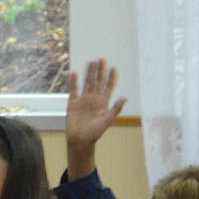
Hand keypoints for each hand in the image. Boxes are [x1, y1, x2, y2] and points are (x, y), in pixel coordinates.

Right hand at [64, 59, 123, 178]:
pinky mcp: (73, 103)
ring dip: (89, 73)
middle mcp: (94, 99)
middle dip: (100, 71)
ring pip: (87, 83)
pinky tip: (74, 74)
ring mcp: (83, 100)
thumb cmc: (95, 132)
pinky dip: (74, 82)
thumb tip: (125, 97)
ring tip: (91, 62)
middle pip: (98, 82)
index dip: (111, 78)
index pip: (108, 87)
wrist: (80, 140)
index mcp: (103, 102)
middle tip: (102, 59)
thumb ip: (115, 109)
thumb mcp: (107, 120)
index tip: (114, 68)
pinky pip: (73, 90)